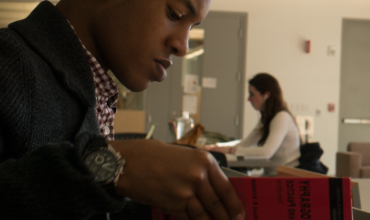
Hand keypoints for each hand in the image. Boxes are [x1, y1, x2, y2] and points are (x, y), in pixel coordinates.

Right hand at [111, 140, 244, 219]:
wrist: (129, 163)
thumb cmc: (155, 157)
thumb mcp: (186, 157)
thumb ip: (202, 173)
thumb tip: (217, 192)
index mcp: (205, 162)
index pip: (226, 188)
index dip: (235, 205)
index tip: (241, 214)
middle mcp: (197, 177)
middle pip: (216, 204)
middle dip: (226, 218)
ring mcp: (184, 193)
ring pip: (203, 215)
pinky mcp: (171, 205)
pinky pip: (187, 219)